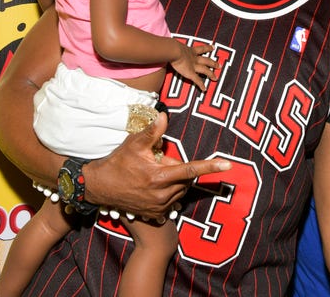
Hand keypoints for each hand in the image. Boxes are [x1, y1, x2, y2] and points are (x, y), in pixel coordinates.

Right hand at [83, 113, 230, 219]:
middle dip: (178, 168)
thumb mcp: (134, 144)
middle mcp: (162, 194)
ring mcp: (159, 207)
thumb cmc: (118, 162)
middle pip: (186, 178)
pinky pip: (173, 200)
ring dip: (174, 180)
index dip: (211, 166)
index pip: (191, 169)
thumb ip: (152, 131)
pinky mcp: (156, 214)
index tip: (228, 165)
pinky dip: (169, 191)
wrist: (100, 188)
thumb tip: (164, 116)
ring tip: (153, 174)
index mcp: (160, 177)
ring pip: (180, 189)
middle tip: (158, 162)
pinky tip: (152, 187)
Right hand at [171, 43, 218, 90]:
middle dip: (213, 63)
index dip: (207, 48)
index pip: (201, 49)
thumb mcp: (174, 45)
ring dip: (211, 74)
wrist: (174, 51)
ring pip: (205, 70)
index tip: (213, 47)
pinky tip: (204, 89)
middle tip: (219, 65)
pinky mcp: (190, 73)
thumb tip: (165, 44)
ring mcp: (193, 66)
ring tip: (216, 78)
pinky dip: (201, 85)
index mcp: (191, 50)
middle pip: (206, 60)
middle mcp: (194, 58)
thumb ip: (172, 46)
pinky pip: (197, 80)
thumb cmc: (172, 47)